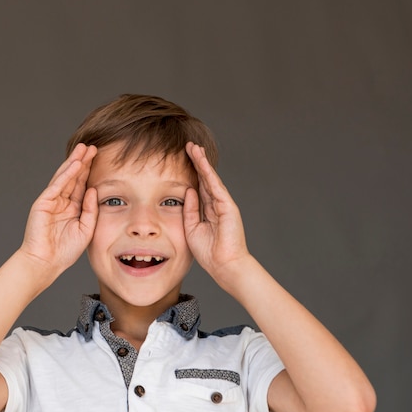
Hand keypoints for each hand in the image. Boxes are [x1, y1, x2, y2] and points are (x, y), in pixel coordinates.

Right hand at [19, 143, 98, 273]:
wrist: (46, 263)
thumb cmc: (65, 251)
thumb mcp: (86, 229)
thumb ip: (90, 209)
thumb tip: (92, 189)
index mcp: (72, 207)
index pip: (82, 184)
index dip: (90, 171)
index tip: (99, 157)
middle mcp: (62, 201)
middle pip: (74, 177)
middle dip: (83, 161)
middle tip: (93, 147)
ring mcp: (51, 201)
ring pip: (65, 177)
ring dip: (74, 162)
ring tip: (83, 149)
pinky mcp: (43, 203)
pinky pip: (57, 186)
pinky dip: (66, 175)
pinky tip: (75, 164)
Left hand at [183, 142, 249, 282]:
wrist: (224, 266)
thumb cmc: (209, 252)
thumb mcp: (192, 228)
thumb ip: (190, 209)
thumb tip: (188, 190)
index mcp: (208, 210)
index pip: (198, 186)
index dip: (191, 172)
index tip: (183, 158)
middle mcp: (216, 204)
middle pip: (204, 178)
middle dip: (197, 161)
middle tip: (188, 146)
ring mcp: (223, 204)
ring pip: (210, 178)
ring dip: (202, 162)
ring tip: (194, 147)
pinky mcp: (228, 206)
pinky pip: (216, 187)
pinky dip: (208, 174)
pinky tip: (202, 162)